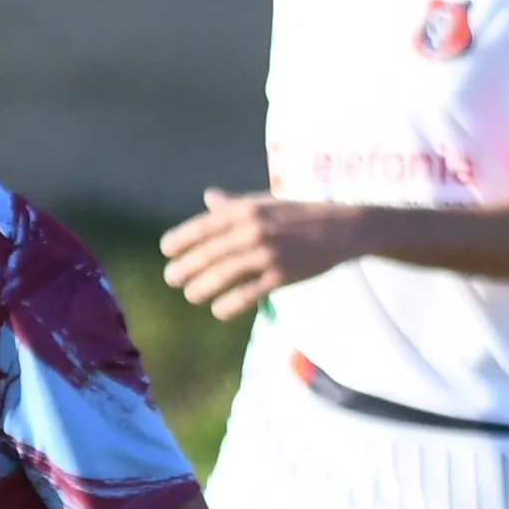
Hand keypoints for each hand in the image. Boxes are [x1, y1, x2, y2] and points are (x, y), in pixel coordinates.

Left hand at [160, 190, 365, 319]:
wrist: (342, 228)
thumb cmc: (301, 215)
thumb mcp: (266, 203)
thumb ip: (235, 204)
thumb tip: (208, 198)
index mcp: (246, 210)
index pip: (204, 226)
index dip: (182, 239)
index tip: (166, 250)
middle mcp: (253, 230)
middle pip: (209, 253)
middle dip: (186, 267)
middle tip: (171, 279)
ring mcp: (268, 254)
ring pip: (224, 274)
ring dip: (202, 287)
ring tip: (191, 295)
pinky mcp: (282, 276)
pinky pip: (248, 294)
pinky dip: (230, 304)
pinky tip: (218, 310)